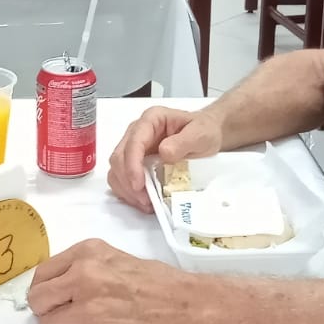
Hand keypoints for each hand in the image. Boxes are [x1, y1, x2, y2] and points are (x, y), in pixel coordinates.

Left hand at [27, 239, 189, 323]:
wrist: (185, 307)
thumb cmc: (157, 282)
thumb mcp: (114, 258)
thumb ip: (82, 267)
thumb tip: (55, 286)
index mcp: (86, 253)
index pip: (42, 274)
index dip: (45, 289)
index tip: (52, 298)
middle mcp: (82, 277)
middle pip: (38, 300)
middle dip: (47, 310)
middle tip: (64, 315)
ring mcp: (87, 308)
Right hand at [106, 106, 223, 210]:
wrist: (207, 135)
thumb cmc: (204, 131)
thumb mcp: (201, 134)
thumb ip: (183, 141)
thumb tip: (163, 153)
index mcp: (151, 120)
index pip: (134, 141)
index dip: (132, 164)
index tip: (138, 184)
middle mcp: (137, 132)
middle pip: (119, 157)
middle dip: (127, 181)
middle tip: (144, 199)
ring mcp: (134, 148)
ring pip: (117, 170)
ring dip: (126, 189)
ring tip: (145, 203)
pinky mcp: (135, 162)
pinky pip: (122, 178)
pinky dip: (128, 193)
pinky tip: (143, 201)